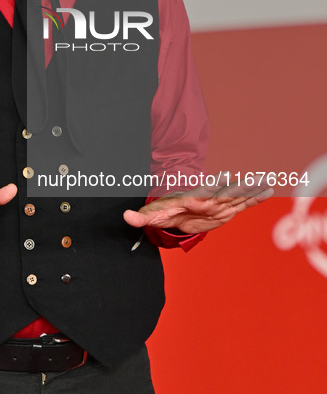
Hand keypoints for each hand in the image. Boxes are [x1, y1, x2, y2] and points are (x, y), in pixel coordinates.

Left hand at [123, 180, 272, 235]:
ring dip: (252, 191)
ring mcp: (220, 204)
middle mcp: (209, 200)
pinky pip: (243, 204)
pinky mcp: (227, 210)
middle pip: (225, 194)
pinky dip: (255, 199)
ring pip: (237, 197)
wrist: (179, 208)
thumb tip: (126, 216)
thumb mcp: (153, 214)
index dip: (212, 185)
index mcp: (193, 199)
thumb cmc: (167, 210)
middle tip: (252, 180)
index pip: (203, 192)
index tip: (224, 176)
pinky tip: (268, 191)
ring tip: (267, 183)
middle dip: (238, 187)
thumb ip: (141, 217)